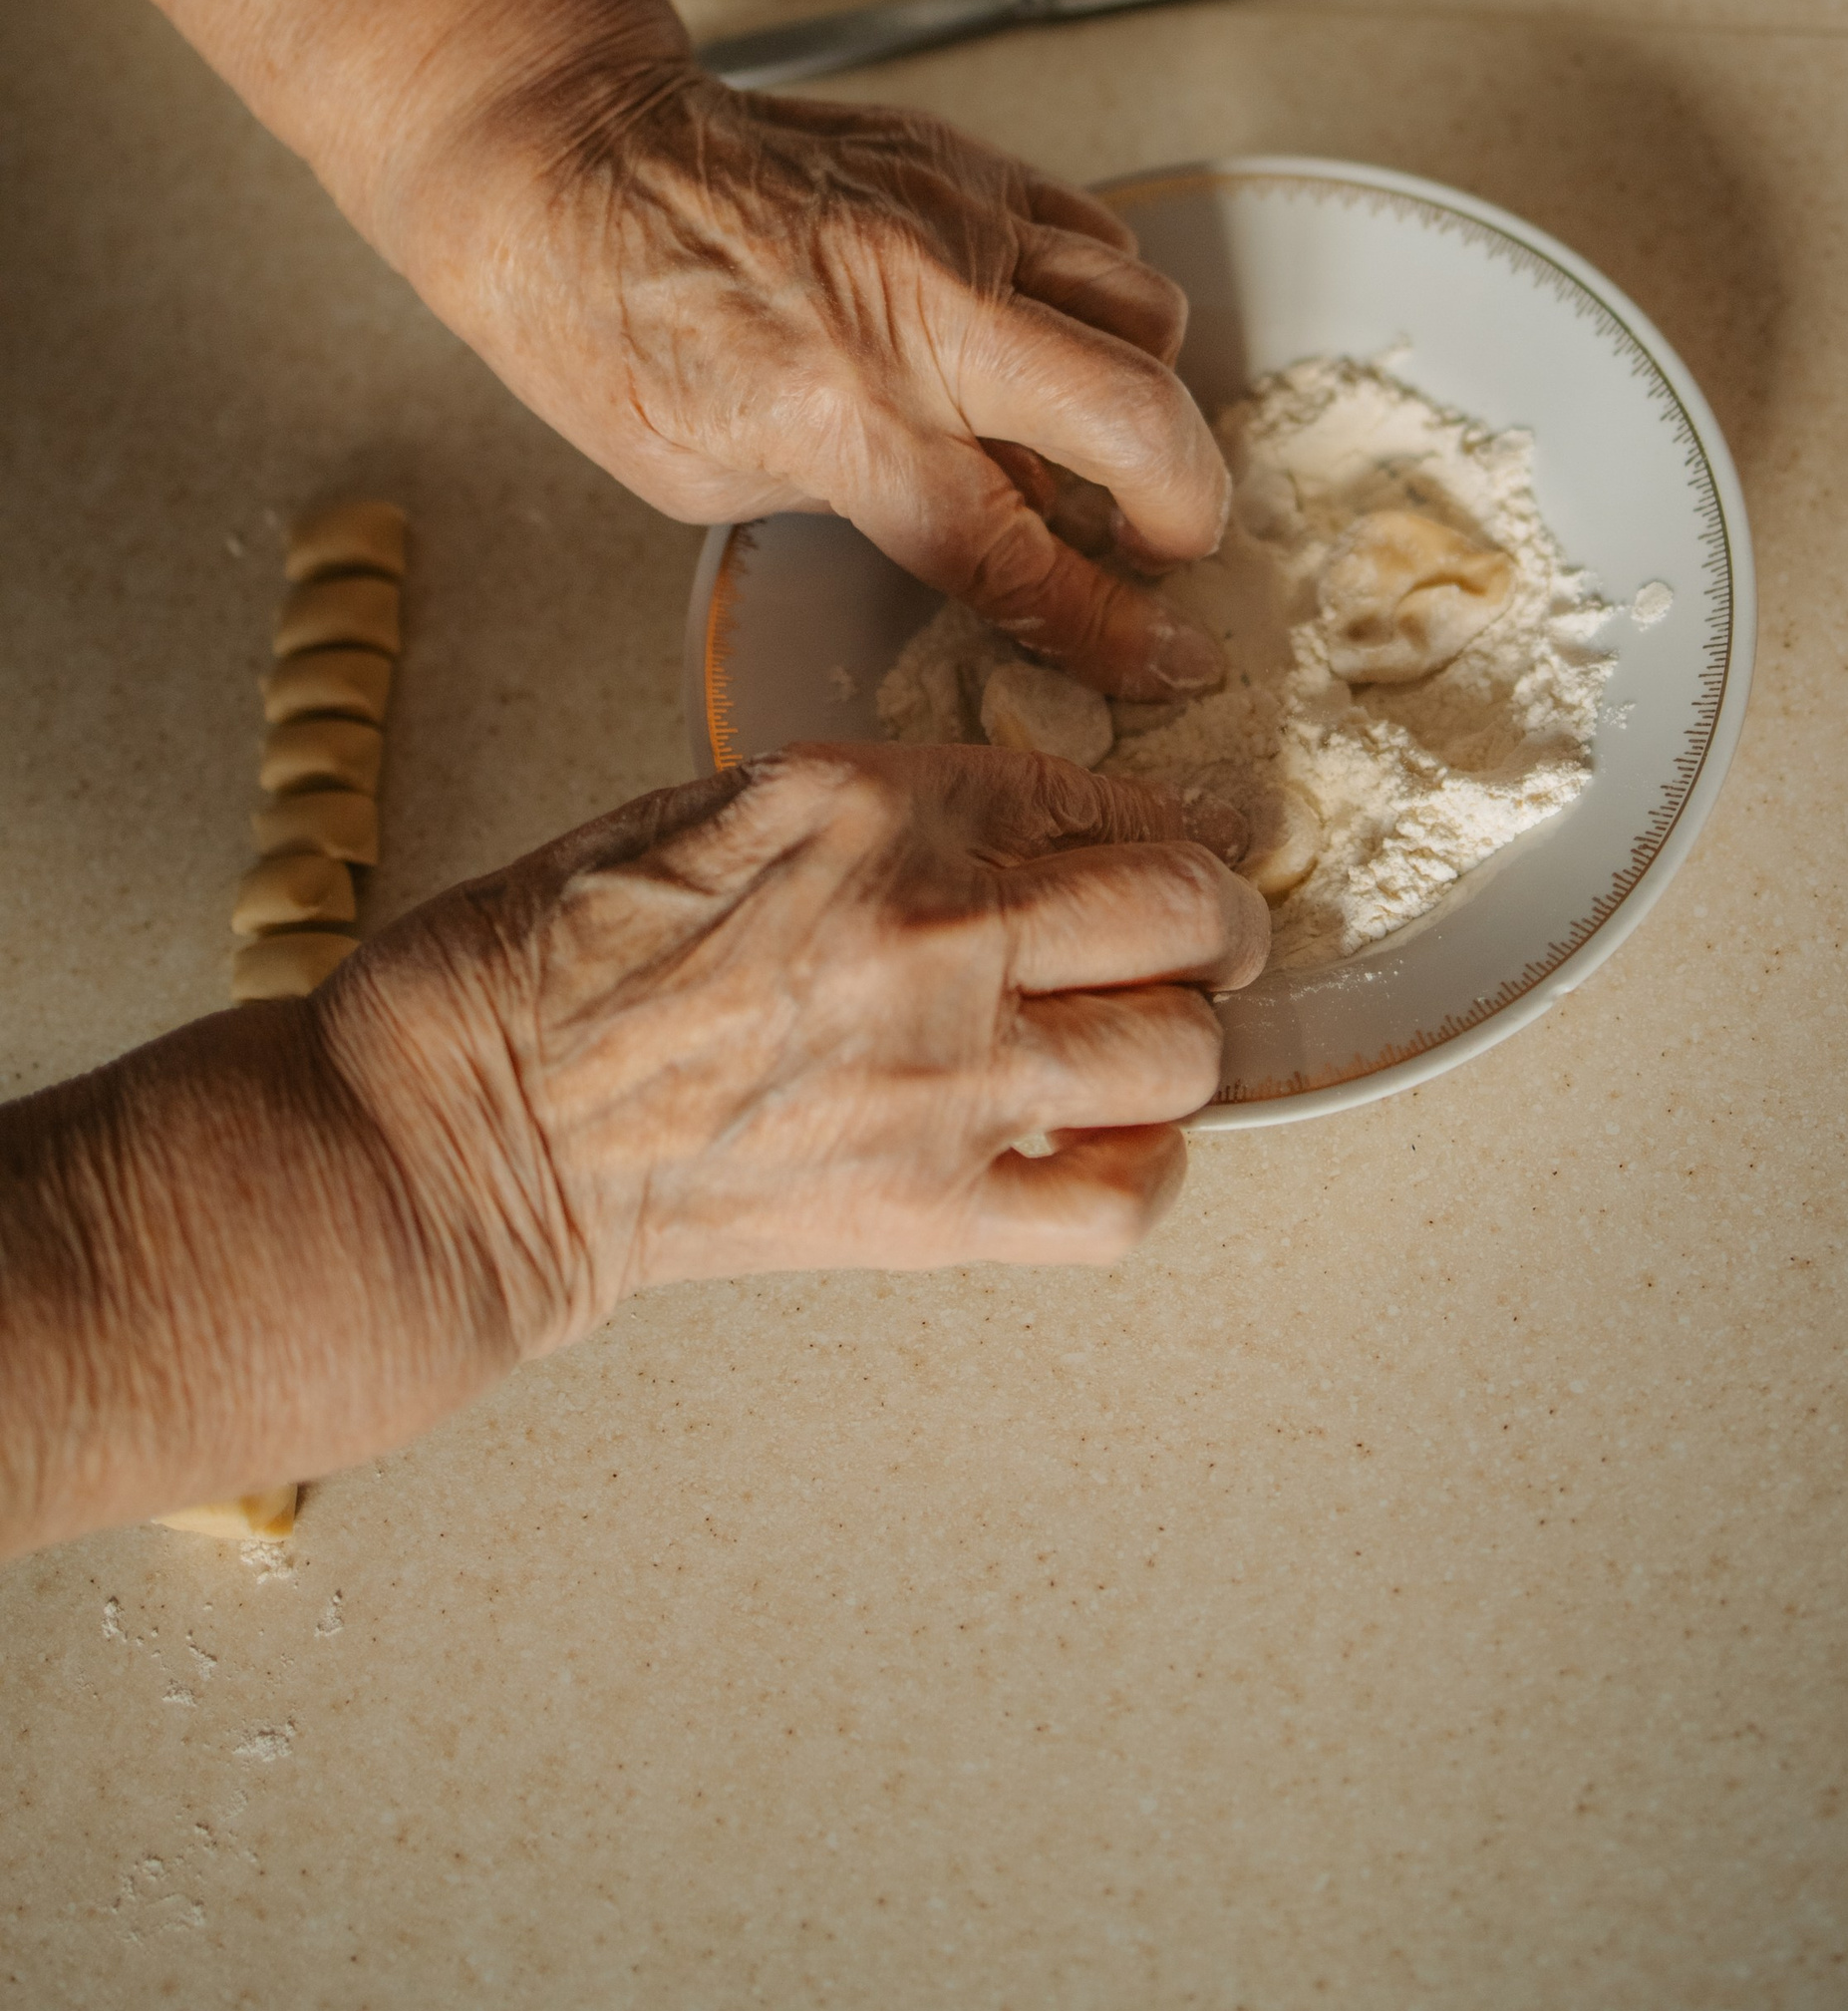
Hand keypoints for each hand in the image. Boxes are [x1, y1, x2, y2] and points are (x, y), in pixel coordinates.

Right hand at [327, 742, 1268, 1330]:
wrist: (473, 1125)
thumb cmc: (566, 953)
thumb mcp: (729, 801)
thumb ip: (890, 806)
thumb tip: (1024, 827)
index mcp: (884, 805)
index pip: (1099, 798)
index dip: (1159, 825)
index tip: (1180, 846)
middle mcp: (941, 929)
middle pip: (1185, 913)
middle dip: (1212, 922)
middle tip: (1198, 939)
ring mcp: (948, 1079)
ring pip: (1182, 1052)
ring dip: (1184, 1045)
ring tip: (1146, 1044)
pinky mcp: (929, 1213)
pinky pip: (1122, 1200)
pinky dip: (1144, 1176)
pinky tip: (1111, 1150)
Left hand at [396, 71, 1229, 697]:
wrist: (564, 152)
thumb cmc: (602, 318)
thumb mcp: (708, 479)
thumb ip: (863, 502)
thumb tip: (984, 520)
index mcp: (844, 419)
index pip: (1020, 554)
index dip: (1112, 631)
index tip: (1165, 659)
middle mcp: (924, 314)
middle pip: (1142, 419)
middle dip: (1185, 506)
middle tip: (1164, 540)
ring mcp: (959, 223)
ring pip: (1147, 311)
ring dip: (1146, 390)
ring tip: (1098, 428)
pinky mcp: (966, 161)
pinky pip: (1096, 230)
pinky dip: (1102, 294)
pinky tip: (1051, 329)